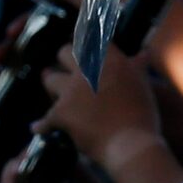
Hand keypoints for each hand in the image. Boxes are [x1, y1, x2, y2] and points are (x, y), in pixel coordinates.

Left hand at [40, 42, 163, 169]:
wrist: (131, 144)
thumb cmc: (143, 115)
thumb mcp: (143, 85)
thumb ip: (138, 67)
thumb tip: (142, 54)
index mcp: (109, 59)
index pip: (89, 38)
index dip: (84, 43)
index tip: (82, 46)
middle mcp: (87, 69)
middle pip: (65, 52)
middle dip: (64, 59)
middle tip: (66, 68)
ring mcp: (70, 90)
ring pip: (50, 78)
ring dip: (51, 84)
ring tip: (52, 90)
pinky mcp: (60, 112)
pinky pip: (44, 118)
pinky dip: (43, 125)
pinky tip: (39, 127)